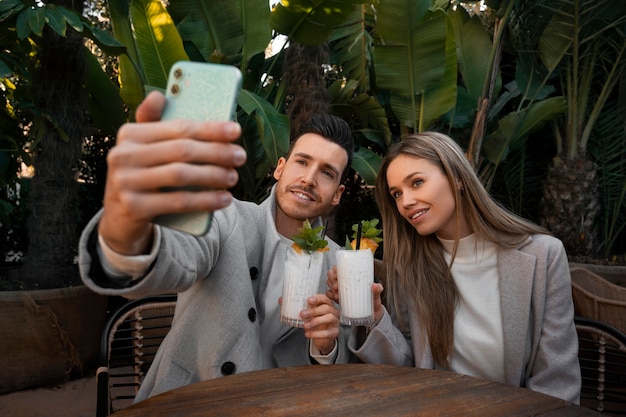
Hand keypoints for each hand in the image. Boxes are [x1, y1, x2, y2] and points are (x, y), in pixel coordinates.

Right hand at [98, 91, 246, 254]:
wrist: (120, 219)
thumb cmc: (143, 176)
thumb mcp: (144, 149)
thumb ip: (154, 124)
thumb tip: (161, 95)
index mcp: (129, 134)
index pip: (177, 127)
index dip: (209, 128)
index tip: (236, 130)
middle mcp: (123, 155)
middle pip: (181, 150)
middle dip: (216, 152)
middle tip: (240, 156)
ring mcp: (125, 182)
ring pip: (180, 175)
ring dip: (213, 176)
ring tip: (233, 177)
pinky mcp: (133, 207)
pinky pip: (178, 202)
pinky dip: (205, 200)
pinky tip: (224, 199)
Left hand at [299, 293, 339, 353]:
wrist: (323, 337)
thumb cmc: (315, 320)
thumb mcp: (307, 313)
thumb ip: (295, 306)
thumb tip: (281, 300)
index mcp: (326, 304)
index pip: (324, 298)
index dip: (317, 298)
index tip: (308, 300)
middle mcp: (332, 311)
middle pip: (326, 308)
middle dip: (313, 311)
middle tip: (302, 314)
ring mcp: (335, 322)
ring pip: (328, 318)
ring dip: (316, 321)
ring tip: (305, 326)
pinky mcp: (334, 332)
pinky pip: (328, 332)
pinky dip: (317, 334)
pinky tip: (308, 334)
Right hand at [327, 265, 384, 322]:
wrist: (372, 317)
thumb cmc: (374, 303)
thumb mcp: (376, 296)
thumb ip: (378, 290)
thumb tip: (375, 286)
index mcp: (353, 277)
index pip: (340, 268)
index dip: (335, 270)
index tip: (337, 276)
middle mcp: (345, 282)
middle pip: (331, 275)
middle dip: (331, 280)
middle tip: (336, 287)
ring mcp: (341, 290)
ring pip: (329, 284)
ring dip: (331, 289)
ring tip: (338, 295)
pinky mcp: (338, 299)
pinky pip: (329, 294)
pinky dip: (330, 296)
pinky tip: (336, 299)